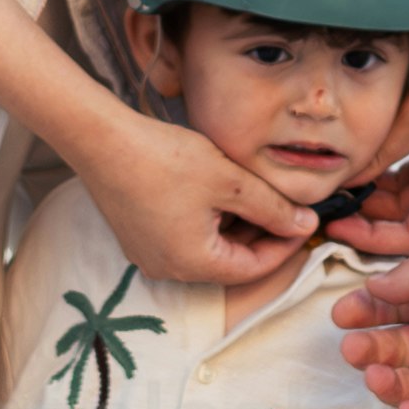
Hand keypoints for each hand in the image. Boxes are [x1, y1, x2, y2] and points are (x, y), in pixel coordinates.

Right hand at [75, 105, 328, 293]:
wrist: (102, 140)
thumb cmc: (164, 159)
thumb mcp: (231, 182)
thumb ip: (272, 208)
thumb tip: (306, 225)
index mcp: (193, 264)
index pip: (254, 269)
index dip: (285, 245)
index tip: (306, 221)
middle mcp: (168, 269)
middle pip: (230, 261)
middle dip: (261, 234)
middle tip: (286, 205)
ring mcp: (149, 254)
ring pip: (208, 248)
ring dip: (236, 226)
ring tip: (255, 193)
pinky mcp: (138, 236)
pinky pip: (184, 238)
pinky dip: (209, 221)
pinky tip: (221, 191)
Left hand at [332, 24, 408, 258]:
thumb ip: (378, 156)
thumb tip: (341, 182)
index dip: (372, 239)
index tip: (338, 228)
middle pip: (408, 221)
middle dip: (368, 217)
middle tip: (329, 208)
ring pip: (406, 200)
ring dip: (375, 195)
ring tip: (339, 186)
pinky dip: (386, 176)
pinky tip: (360, 167)